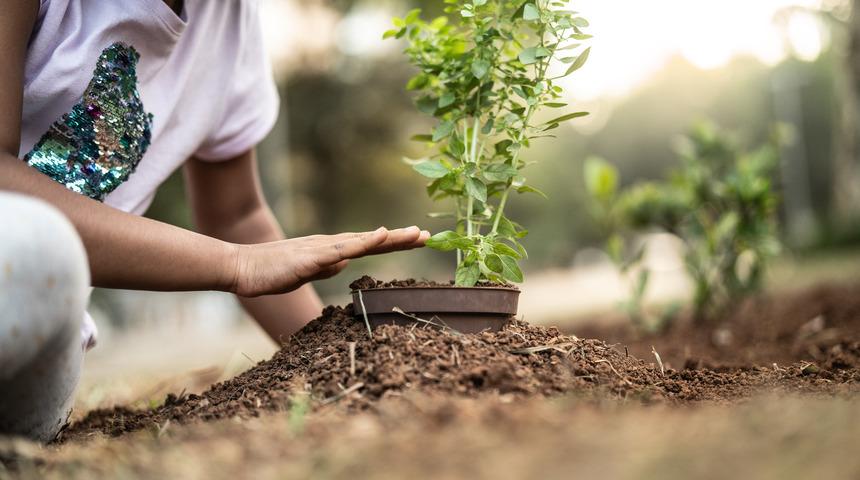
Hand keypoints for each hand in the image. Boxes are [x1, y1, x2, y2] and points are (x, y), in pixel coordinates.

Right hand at [228, 226, 429, 296]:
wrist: (241, 267)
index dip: (395, 242)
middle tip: (430, 235)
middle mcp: (331, 244)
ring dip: (391, 237)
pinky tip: (380, 236)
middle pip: (374, 240)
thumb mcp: (306, 272)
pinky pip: (343, 249)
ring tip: (416, 234)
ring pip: (364, 240)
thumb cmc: (271, 272)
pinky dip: (364, 242)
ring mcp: (322, 248)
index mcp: (331, 250)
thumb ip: (325, 267)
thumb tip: (344, 264)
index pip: (370, 245)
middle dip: (403, 238)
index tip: (419, 241)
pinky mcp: (312, 256)